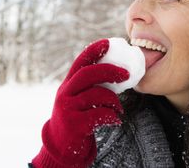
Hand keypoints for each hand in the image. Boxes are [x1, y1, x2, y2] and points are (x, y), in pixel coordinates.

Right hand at [32, 39, 129, 167]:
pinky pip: (98, 115)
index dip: (95, 49)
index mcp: (68, 83)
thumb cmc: (77, 117)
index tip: (110, 42)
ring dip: (114, 100)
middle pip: (88, 74)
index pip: (81, 61)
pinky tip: (115, 120)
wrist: (61, 146)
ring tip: (119, 108)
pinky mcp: (74, 125)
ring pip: (96, 95)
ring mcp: (67, 108)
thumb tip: (119, 69)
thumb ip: (90, 85)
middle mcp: (65, 92)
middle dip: (110, 71)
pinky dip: (111, 116)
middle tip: (127, 74)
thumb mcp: (77, 97)